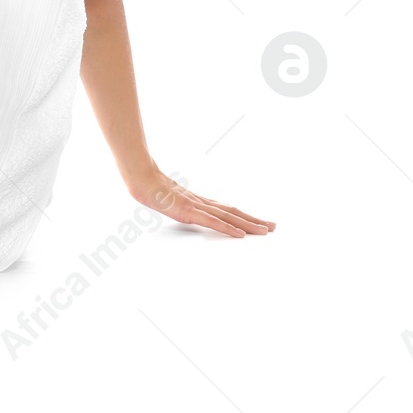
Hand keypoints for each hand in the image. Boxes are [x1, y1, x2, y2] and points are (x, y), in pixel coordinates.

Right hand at [126, 166, 275, 237]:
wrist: (139, 178)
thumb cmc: (148, 186)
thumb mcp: (165, 197)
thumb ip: (174, 202)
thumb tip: (174, 203)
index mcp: (197, 201)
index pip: (225, 209)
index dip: (243, 215)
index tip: (258, 221)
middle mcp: (201, 202)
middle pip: (233, 211)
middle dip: (253, 220)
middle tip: (273, 226)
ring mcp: (195, 206)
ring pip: (227, 216)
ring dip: (248, 224)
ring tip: (265, 230)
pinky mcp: (188, 211)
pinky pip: (212, 221)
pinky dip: (227, 227)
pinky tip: (240, 234)